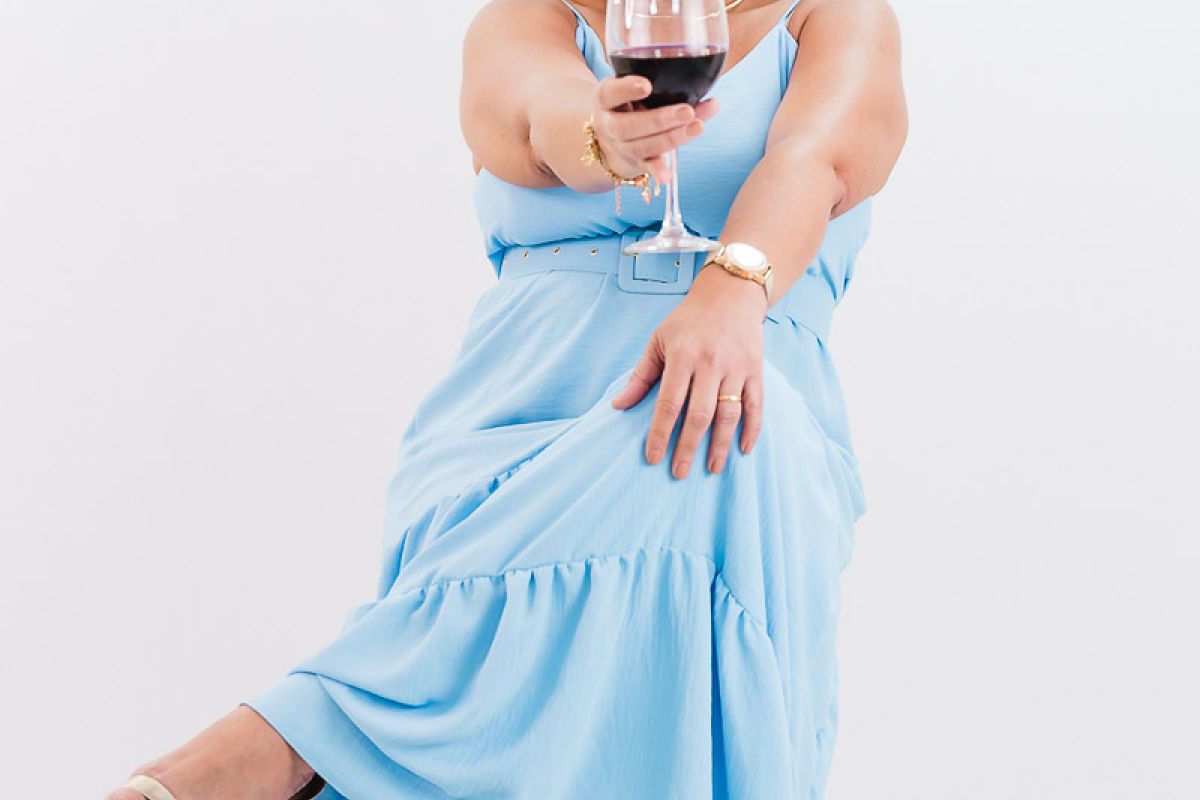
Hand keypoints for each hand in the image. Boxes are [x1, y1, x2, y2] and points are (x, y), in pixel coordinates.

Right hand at [591, 76, 719, 184]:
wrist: (610, 139)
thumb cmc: (630, 104)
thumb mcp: (632, 90)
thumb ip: (659, 85)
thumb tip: (703, 86)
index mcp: (604, 99)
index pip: (610, 93)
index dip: (626, 89)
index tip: (647, 85)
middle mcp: (608, 125)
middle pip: (628, 126)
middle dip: (659, 119)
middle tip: (687, 111)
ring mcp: (620, 147)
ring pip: (642, 147)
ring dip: (671, 138)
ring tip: (697, 127)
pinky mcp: (635, 162)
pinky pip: (646, 167)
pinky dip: (658, 171)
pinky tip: (668, 176)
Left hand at [612, 266, 767, 477]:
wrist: (730, 295)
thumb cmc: (688, 321)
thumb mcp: (658, 340)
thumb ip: (640, 375)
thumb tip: (618, 406)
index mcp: (682, 356)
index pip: (669, 403)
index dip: (660, 433)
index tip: (653, 457)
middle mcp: (711, 363)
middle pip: (699, 414)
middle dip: (688, 447)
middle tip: (679, 472)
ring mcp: (736, 367)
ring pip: (729, 413)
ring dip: (720, 445)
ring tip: (711, 468)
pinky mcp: (755, 370)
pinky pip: (755, 405)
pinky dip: (752, 429)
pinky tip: (744, 450)